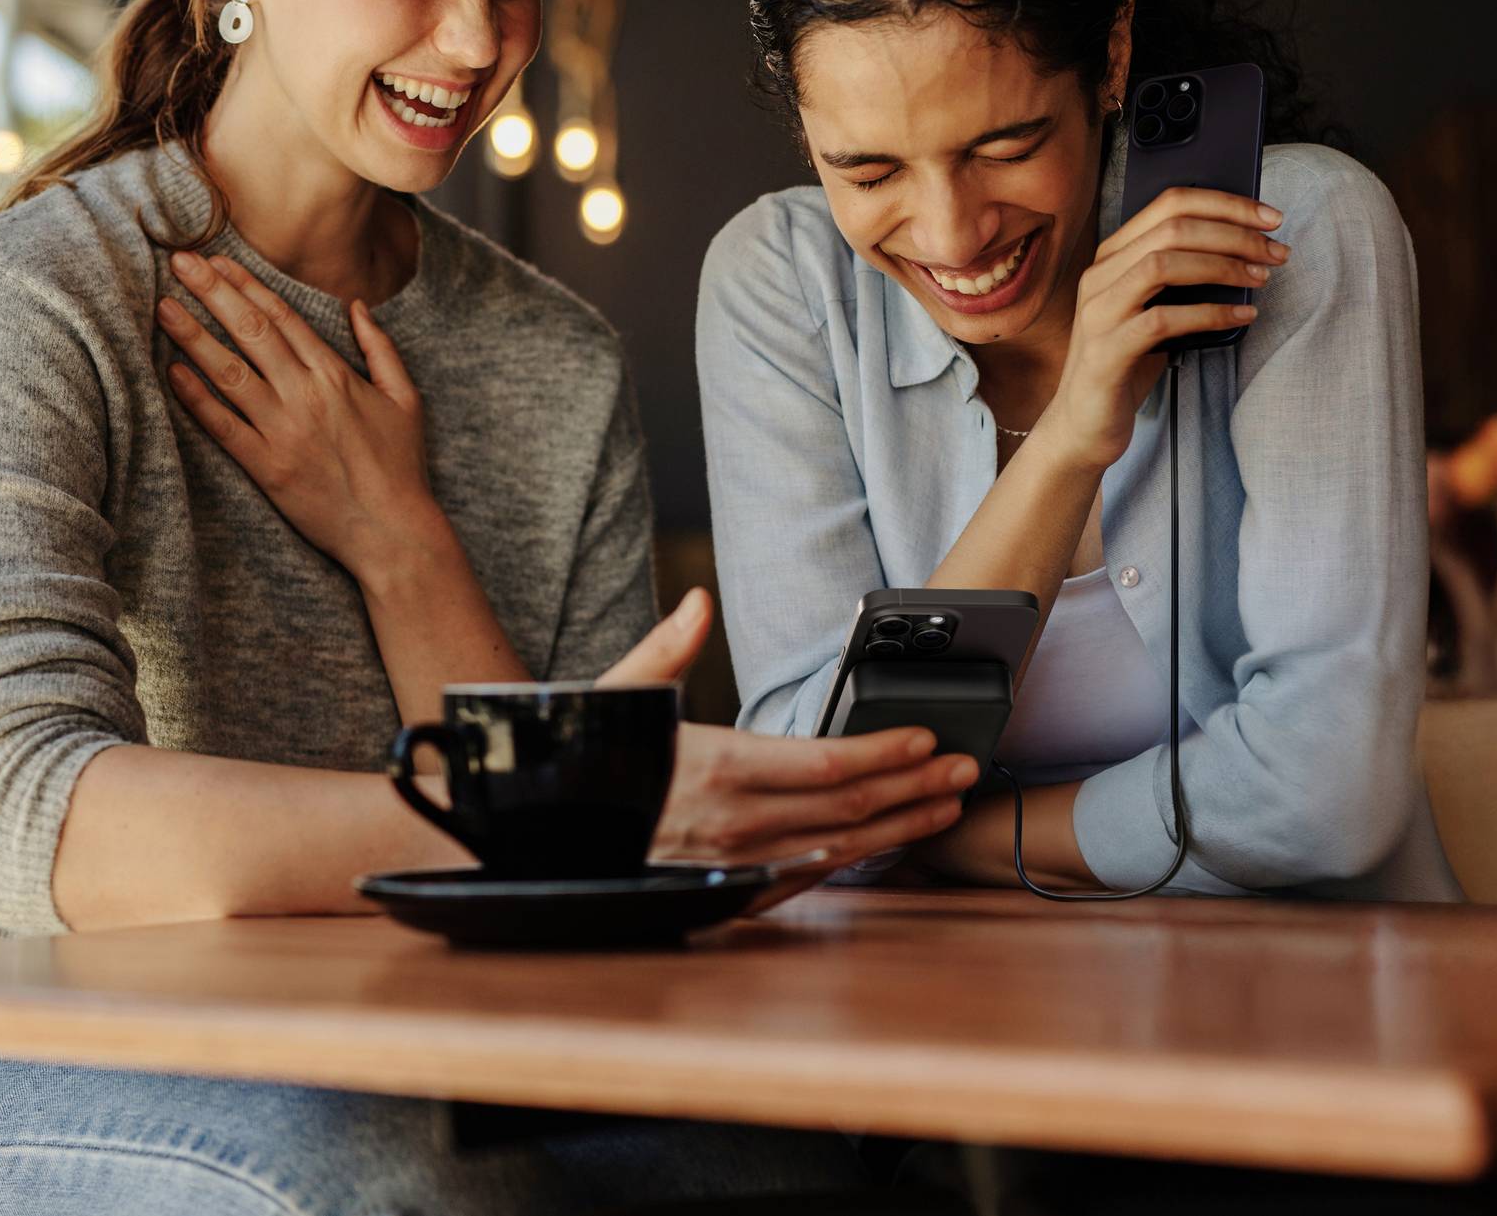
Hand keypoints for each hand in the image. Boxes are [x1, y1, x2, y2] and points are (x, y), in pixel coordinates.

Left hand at [159, 253, 433, 569]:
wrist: (392, 529)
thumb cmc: (401, 465)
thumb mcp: (405, 397)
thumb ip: (380, 347)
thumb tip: (358, 305)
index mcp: (335, 374)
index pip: (282, 317)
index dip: (247, 285)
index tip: (219, 260)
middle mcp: (306, 395)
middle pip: (250, 332)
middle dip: (213, 291)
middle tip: (180, 262)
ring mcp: (284, 431)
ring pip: (230, 372)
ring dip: (194, 336)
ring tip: (163, 306)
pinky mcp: (266, 467)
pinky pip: (223, 426)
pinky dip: (196, 398)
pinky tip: (172, 372)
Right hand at [599, 590, 975, 901]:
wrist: (531, 846)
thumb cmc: (577, 765)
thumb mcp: (614, 696)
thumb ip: (666, 648)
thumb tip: (698, 601)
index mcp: (715, 766)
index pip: (825, 763)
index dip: (885, 752)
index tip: (927, 737)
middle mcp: (734, 824)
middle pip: (848, 808)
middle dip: (915, 787)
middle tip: (965, 768)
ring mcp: (732, 866)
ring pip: (837, 849)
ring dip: (899, 828)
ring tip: (943, 805)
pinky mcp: (724, 894)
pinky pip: (803, 878)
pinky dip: (850, 860)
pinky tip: (879, 845)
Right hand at [1033, 186, 1285, 468]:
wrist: (1083, 423)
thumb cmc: (1129, 362)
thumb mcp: (1156, 308)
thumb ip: (1182, 277)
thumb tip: (1246, 249)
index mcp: (1113, 255)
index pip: (1170, 202)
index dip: (1226, 203)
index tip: (1271, 217)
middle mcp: (1100, 274)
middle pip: (1172, 228)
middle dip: (1234, 233)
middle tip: (1277, 252)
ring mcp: (1099, 311)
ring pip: (1163, 264)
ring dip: (1222, 266)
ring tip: (1261, 279)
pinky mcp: (1106, 351)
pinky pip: (1163, 320)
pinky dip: (1210, 314)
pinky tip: (1243, 317)